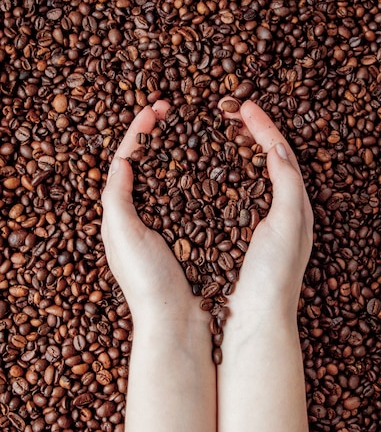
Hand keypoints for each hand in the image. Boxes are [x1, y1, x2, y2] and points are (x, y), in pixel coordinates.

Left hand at [101, 101, 203, 325]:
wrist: (176, 323)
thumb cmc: (146, 281)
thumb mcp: (123, 235)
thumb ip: (117, 198)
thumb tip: (122, 161)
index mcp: (122, 212)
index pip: (127, 160)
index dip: (140, 131)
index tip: (156, 108)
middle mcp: (142, 214)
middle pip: (148, 163)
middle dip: (159, 132)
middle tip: (173, 108)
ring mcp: (166, 222)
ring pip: (171, 175)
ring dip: (177, 148)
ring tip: (190, 126)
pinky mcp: (188, 232)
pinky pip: (192, 195)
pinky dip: (197, 174)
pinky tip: (211, 163)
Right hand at [220, 100, 313, 319]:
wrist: (256, 321)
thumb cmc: (275, 275)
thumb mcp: (289, 223)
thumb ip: (287, 183)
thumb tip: (277, 146)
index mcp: (295, 203)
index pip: (280, 153)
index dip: (263, 126)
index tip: (243, 105)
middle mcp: (280, 209)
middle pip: (266, 158)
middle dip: (249, 131)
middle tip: (229, 110)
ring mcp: (259, 222)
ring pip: (248, 174)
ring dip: (236, 149)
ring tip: (219, 130)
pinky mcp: (239, 234)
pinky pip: (232, 194)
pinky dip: (222, 174)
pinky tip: (206, 171)